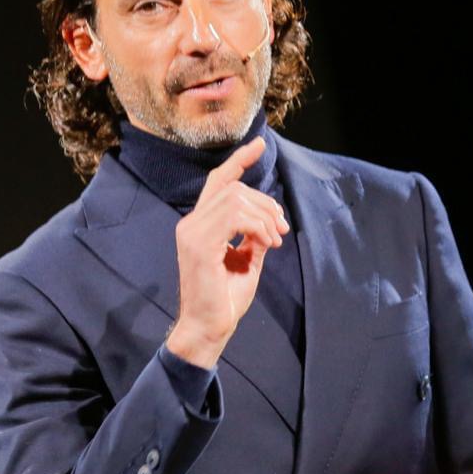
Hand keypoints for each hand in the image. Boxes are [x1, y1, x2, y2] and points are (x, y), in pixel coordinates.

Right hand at [165, 136, 289, 368]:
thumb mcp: (246, 260)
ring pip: (235, 198)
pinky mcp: (198, 244)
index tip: (260, 144)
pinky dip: (257, 226)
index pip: (218, 181)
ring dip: (264, 217)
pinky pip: (234, 216)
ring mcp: (191, 232)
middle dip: (266, 202)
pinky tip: (267, 243)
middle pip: (234, 188)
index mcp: (199, 224)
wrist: (208, 328)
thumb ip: (253, 237)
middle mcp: (190, 223)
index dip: (239, 161)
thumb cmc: (225, 299)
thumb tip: (269, 222)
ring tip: (274, 240)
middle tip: (282, 228)